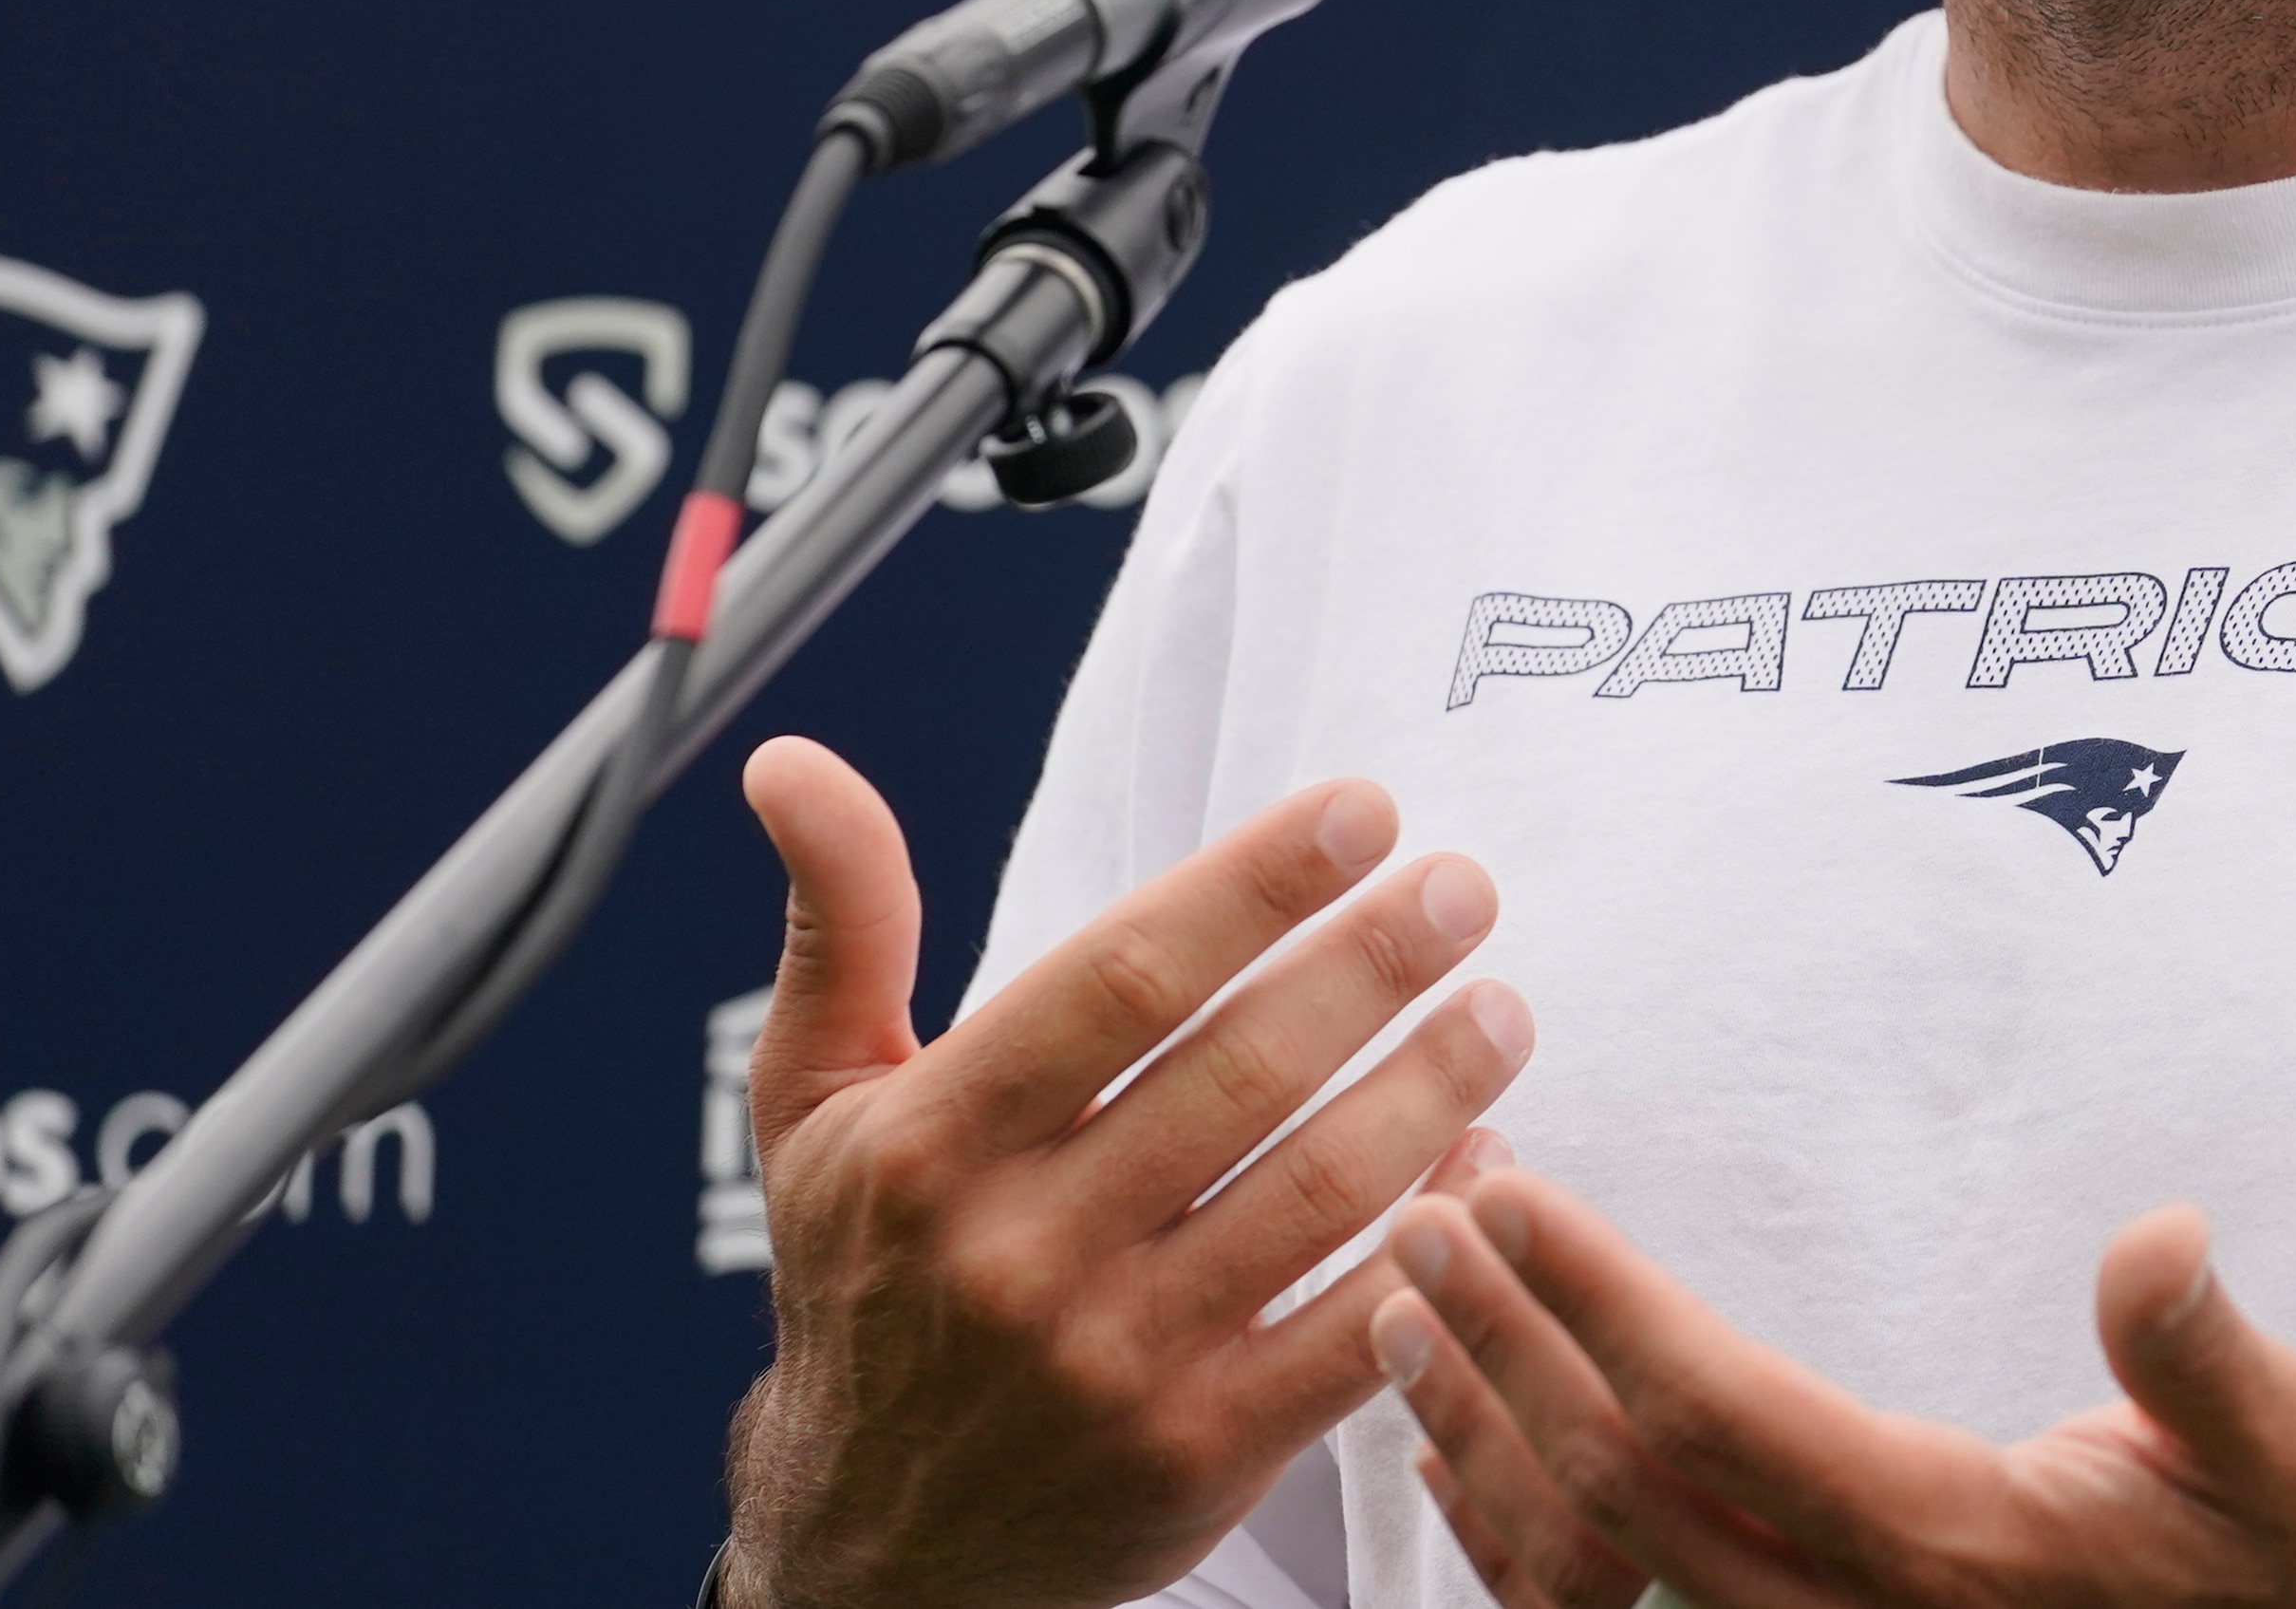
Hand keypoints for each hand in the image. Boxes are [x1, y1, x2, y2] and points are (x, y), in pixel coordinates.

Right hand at [717, 736, 1537, 1608]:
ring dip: (1432, 1089)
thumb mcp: (815, 1105)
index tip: (1363, 808)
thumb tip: (792, 764)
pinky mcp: (1199, 1456)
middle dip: (1373, 967)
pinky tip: (1490, 1161)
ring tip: (1503, 1008)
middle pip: (1240, 1076)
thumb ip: (840, 927)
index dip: (1252, 886)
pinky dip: (1434, 1243)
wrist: (871, 1544)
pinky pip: (1350, 1335)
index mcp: (931, 1145)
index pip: (1118, 982)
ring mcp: (1112, 1363)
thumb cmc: (869, 1277)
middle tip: (1465, 888)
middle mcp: (1017, 1254)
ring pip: (1315, 1196)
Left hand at [1369, 1174, 2295, 1608]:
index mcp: (1928, 1541)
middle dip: (1499, 1333)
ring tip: (1400, 1301)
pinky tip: (1452, 1447)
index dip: (1594, 1296)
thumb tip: (2160, 1237)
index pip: (1707, 1408)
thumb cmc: (2250, 1562)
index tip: (1513, 1190)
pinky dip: (1499, 1531)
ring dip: (1475, 1424)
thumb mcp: (2275, 1451)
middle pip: (1605, 1478)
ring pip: (1574, 1561)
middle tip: (1420, 1206)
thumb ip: (2203, 1353)